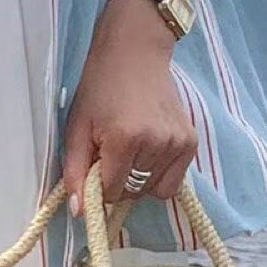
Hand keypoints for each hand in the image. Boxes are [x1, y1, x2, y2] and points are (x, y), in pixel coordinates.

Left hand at [62, 0, 197, 215]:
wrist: (135, 53)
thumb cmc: (100, 88)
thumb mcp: (77, 128)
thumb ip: (75, 173)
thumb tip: (79, 213)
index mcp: (125, 139)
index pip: (110, 192)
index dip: (97, 185)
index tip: (95, 164)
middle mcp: (156, 143)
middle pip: (132, 194)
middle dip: (117, 183)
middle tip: (112, 154)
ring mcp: (178, 143)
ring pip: (153, 191)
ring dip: (138, 180)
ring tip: (131, 151)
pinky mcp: (191, 143)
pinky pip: (174, 182)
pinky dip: (158, 175)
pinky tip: (149, 151)